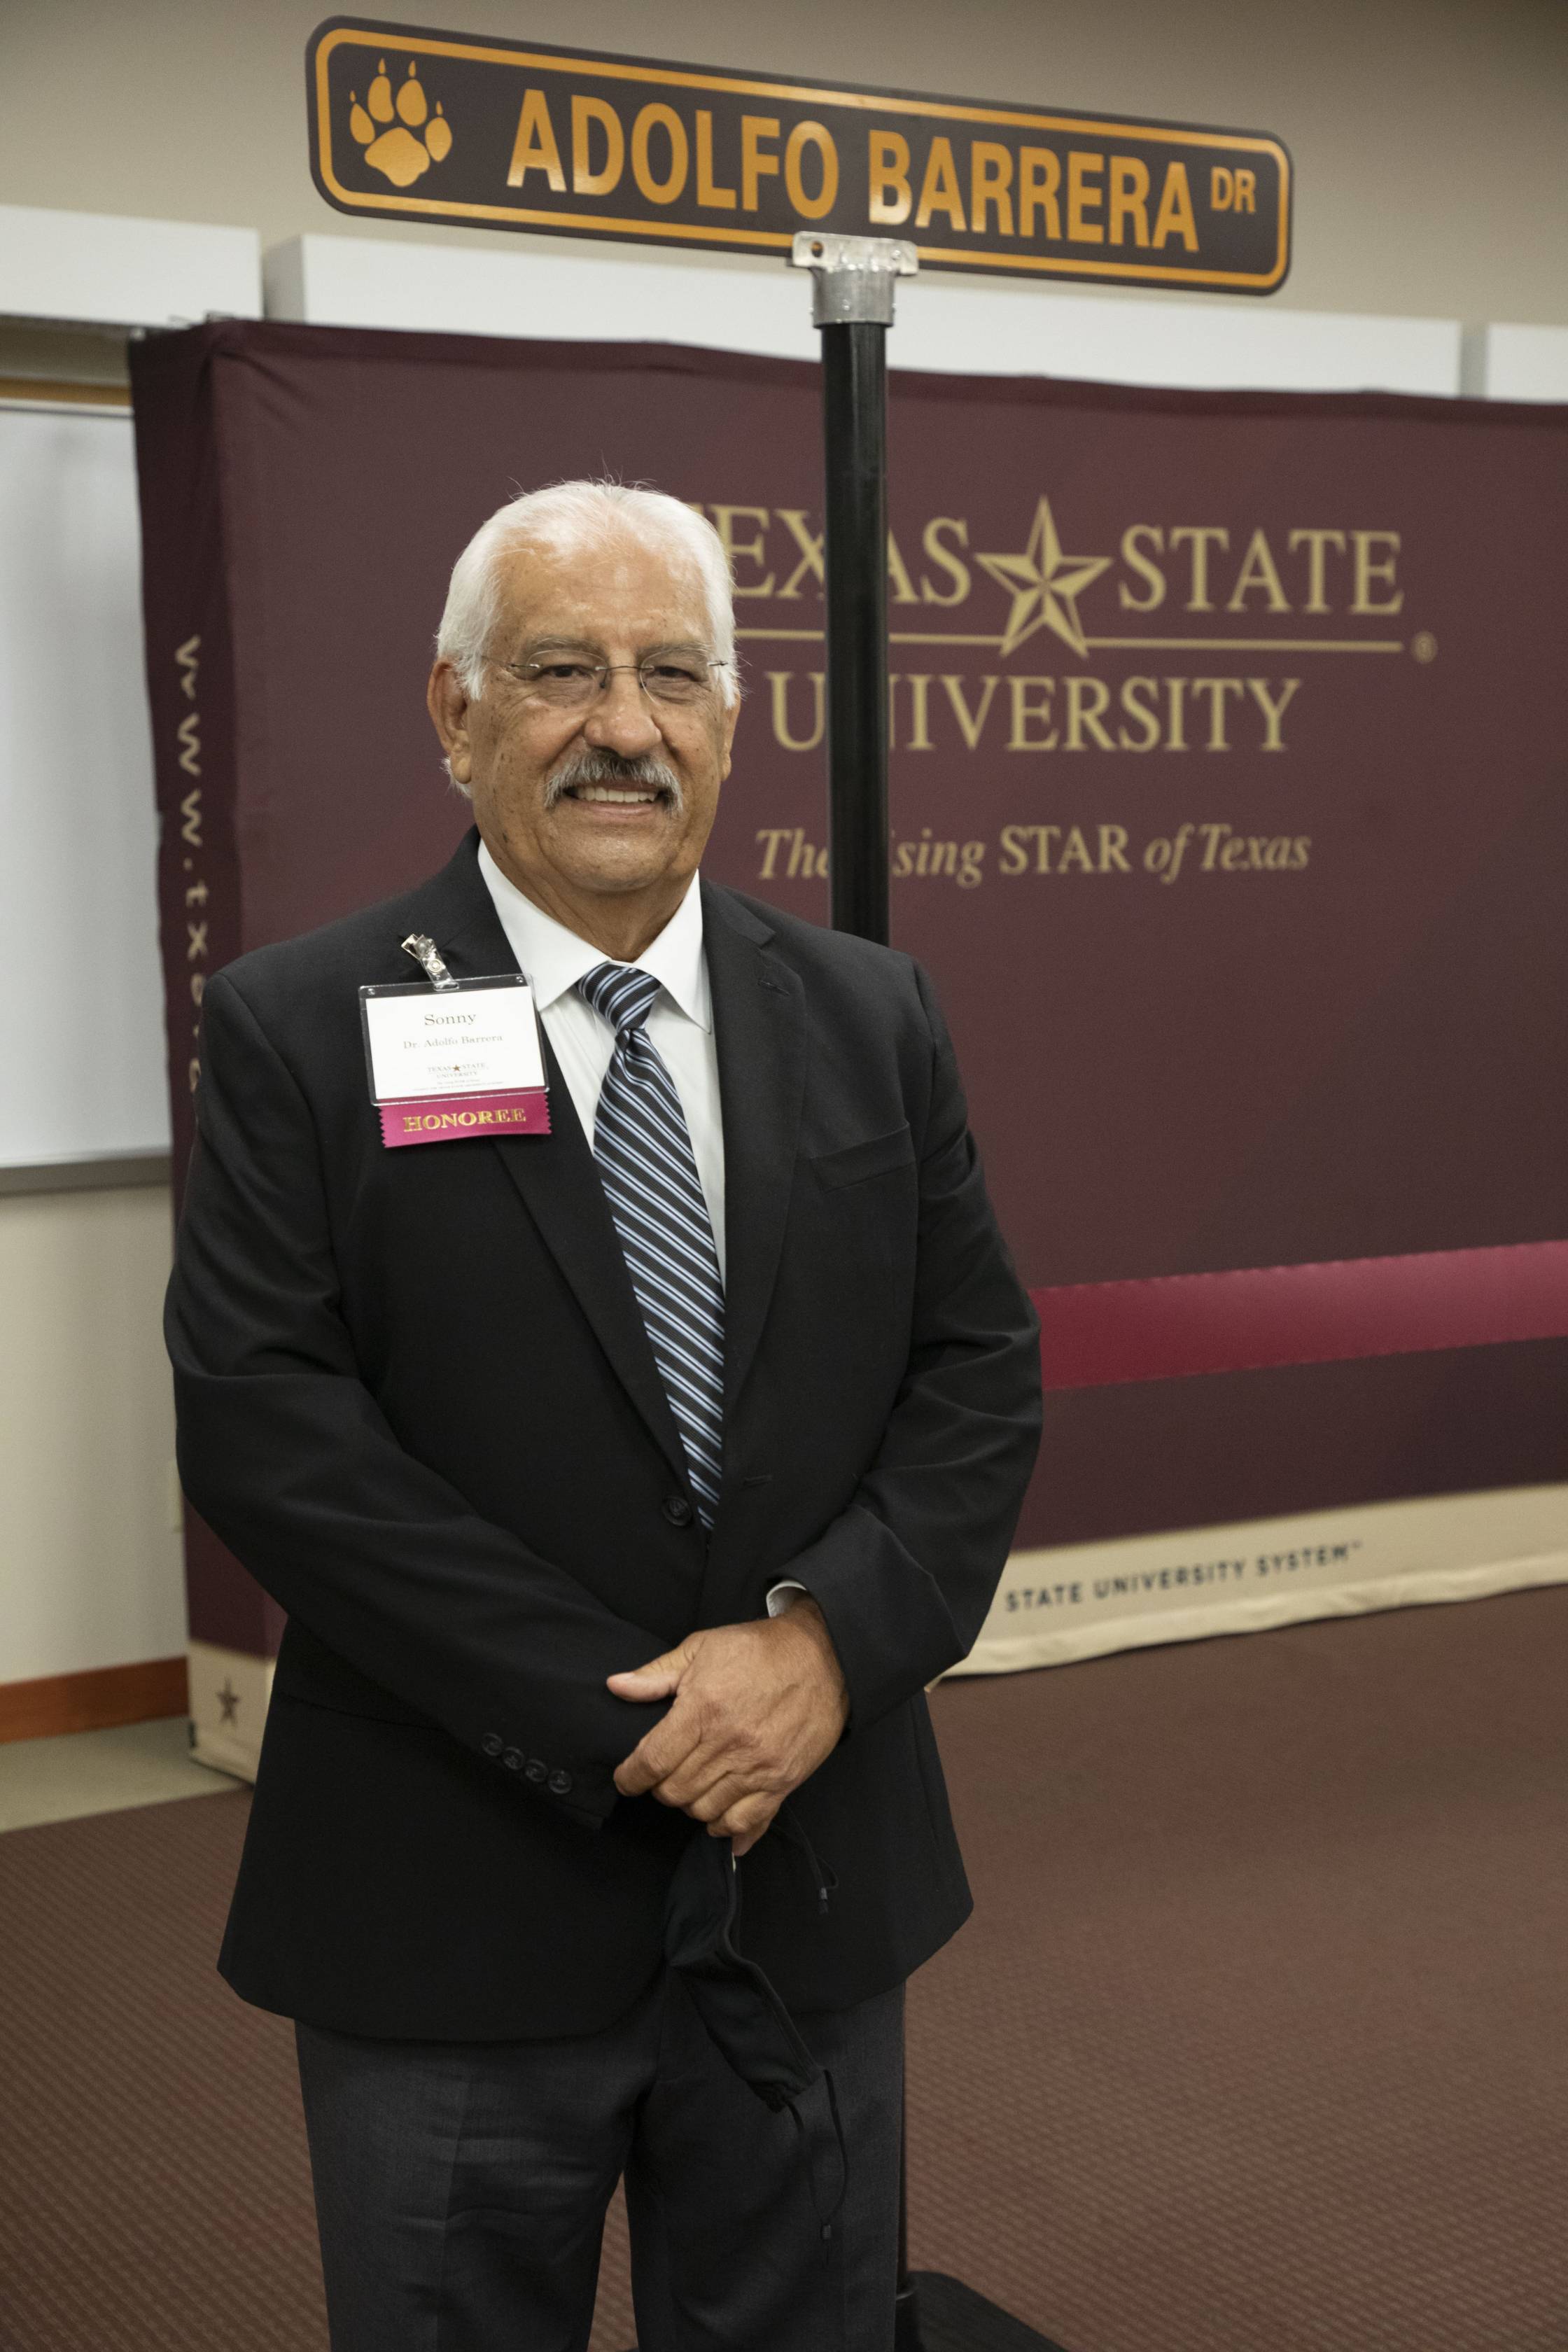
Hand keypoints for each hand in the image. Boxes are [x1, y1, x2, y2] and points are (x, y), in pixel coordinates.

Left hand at [608, 1599, 848, 1853]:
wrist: (823, 1657)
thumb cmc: (759, 1649)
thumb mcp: (702, 1647)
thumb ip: (657, 1674)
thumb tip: (616, 1686)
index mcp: (703, 1709)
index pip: (652, 1762)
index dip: (630, 1777)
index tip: (625, 1779)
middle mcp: (729, 1744)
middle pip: (675, 1792)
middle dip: (660, 1788)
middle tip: (664, 1775)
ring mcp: (758, 1767)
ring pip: (705, 1811)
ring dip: (691, 1805)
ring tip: (692, 1787)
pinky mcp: (783, 1781)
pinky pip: (748, 1822)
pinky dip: (727, 1830)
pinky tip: (718, 1821)